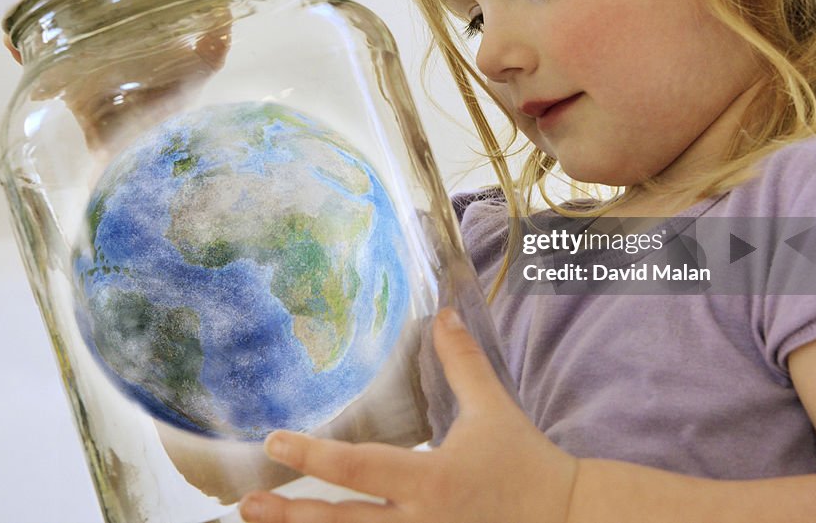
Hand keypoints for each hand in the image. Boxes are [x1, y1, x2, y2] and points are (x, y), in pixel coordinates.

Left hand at [239, 307, 578, 522]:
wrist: (569, 519)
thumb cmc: (526, 464)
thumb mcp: (493, 409)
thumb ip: (462, 362)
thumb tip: (442, 313)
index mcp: (434, 481)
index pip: (362, 470)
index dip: (314, 457)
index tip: (274, 442)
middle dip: (291, 516)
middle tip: (247, 504)